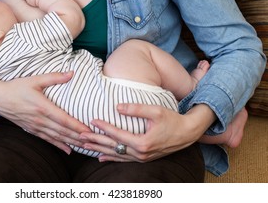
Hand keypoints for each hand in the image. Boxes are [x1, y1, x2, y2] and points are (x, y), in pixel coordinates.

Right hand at [0, 71, 91, 153]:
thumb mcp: (35, 80)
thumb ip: (54, 77)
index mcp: (43, 107)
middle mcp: (40, 120)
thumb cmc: (16, 87)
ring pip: (57, 137)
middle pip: (63, 131)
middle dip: (79, 137)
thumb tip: (71, 73)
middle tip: (93, 141)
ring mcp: (35, 126)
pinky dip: (59, 145)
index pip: (64, 120)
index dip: (78, 126)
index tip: (90, 131)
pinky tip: (68, 150)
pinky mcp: (32, 130)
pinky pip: (47, 139)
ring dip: (72, 142)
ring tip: (85, 146)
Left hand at [80, 103, 215, 161]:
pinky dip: (110, 158)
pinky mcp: (143, 158)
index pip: (117, 134)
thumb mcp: (156, 111)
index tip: (92, 120)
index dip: (104, 127)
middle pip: (112, 147)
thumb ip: (136, 109)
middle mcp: (140, 153)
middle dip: (95, 141)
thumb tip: (117, 107)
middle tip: (80, 135)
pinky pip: (122, 160)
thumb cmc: (172, 120)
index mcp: (143, 142)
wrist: (187, 133)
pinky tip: (100, 157)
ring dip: (99, 149)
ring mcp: (141, 158)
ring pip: (115, 155)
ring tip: (85, 145)